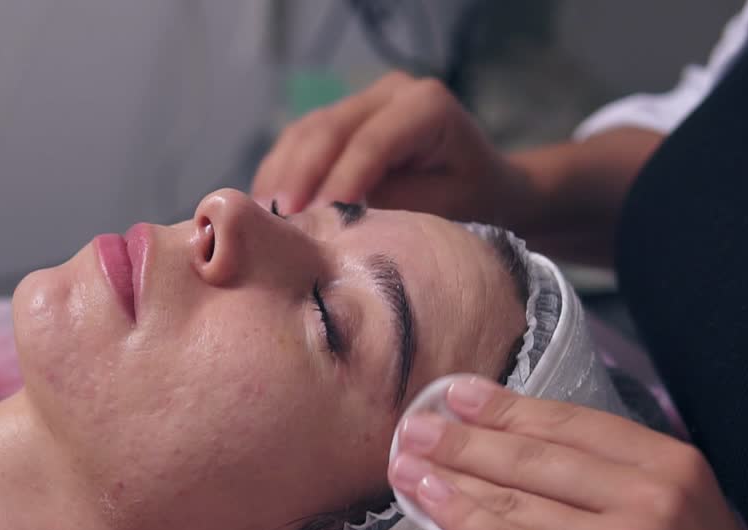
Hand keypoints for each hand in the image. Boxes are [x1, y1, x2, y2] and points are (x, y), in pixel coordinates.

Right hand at [252, 71, 530, 220]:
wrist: (481, 185)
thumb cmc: (470, 200)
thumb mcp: (445, 208)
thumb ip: (394, 206)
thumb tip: (338, 215)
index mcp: (427, 105)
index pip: (373, 141)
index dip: (342, 179)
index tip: (317, 218)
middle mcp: (389, 92)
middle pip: (330, 128)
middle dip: (301, 176)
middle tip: (280, 219)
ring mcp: (359, 101)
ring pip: (306, 131)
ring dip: (282, 175)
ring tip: (265, 217)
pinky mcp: (337, 120)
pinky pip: (298, 140)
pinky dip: (280, 172)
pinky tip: (266, 205)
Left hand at [387, 376, 747, 529]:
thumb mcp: (682, 517)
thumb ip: (619, 480)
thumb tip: (526, 441)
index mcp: (674, 466)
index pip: (571, 424)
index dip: (506, 406)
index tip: (458, 392)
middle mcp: (652, 497)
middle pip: (535, 456)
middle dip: (465, 437)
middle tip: (414, 423)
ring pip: (515, 498)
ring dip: (450, 474)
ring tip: (405, 458)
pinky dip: (460, 518)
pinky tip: (426, 498)